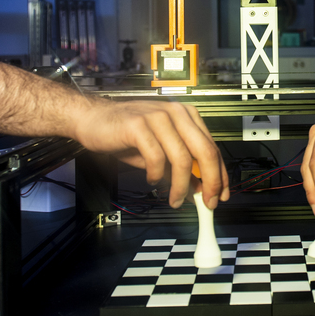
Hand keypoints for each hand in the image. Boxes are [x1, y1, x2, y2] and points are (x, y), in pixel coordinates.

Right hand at [79, 99, 225, 209]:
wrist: (94, 120)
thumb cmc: (127, 134)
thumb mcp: (160, 152)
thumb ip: (180, 168)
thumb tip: (199, 189)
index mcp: (187, 116)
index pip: (213, 147)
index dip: (220, 175)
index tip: (220, 195)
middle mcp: (176, 113)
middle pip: (205, 151)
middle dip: (210, 182)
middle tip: (207, 203)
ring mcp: (158, 117)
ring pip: (182, 158)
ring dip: (181, 186)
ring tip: (175, 199)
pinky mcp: (139, 125)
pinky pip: (156, 158)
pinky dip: (156, 175)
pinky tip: (152, 180)